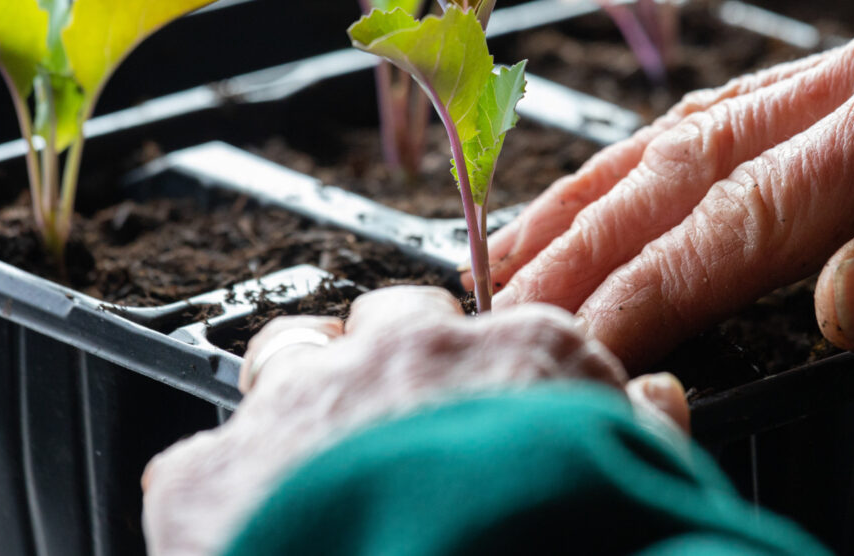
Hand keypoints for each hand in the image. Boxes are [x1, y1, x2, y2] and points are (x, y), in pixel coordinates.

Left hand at [141, 286, 688, 555]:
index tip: (486, 400)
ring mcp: (303, 405)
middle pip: (388, 319)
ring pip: (289, 351)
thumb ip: (639, 426)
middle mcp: (405, 355)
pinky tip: (247, 532)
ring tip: (314, 452)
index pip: (501, 325)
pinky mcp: (211, 476)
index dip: (490, 367)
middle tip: (399, 424)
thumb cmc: (548, 538)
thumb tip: (655, 395)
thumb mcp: (627, 477)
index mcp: (513, 355)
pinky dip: (223, 493)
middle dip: (392, 358)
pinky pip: (198, 465)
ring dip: (302, 389)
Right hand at [487, 0, 853, 368]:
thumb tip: (826, 309)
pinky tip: (635, 184)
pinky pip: (755, 110)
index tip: (574, 339)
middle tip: (504, 290)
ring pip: (710, 122)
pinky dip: (674, 156)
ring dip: (610, 184)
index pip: (750, 214)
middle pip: (698, 154)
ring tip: (528, 238)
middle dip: (590, 229)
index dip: (651, 282)